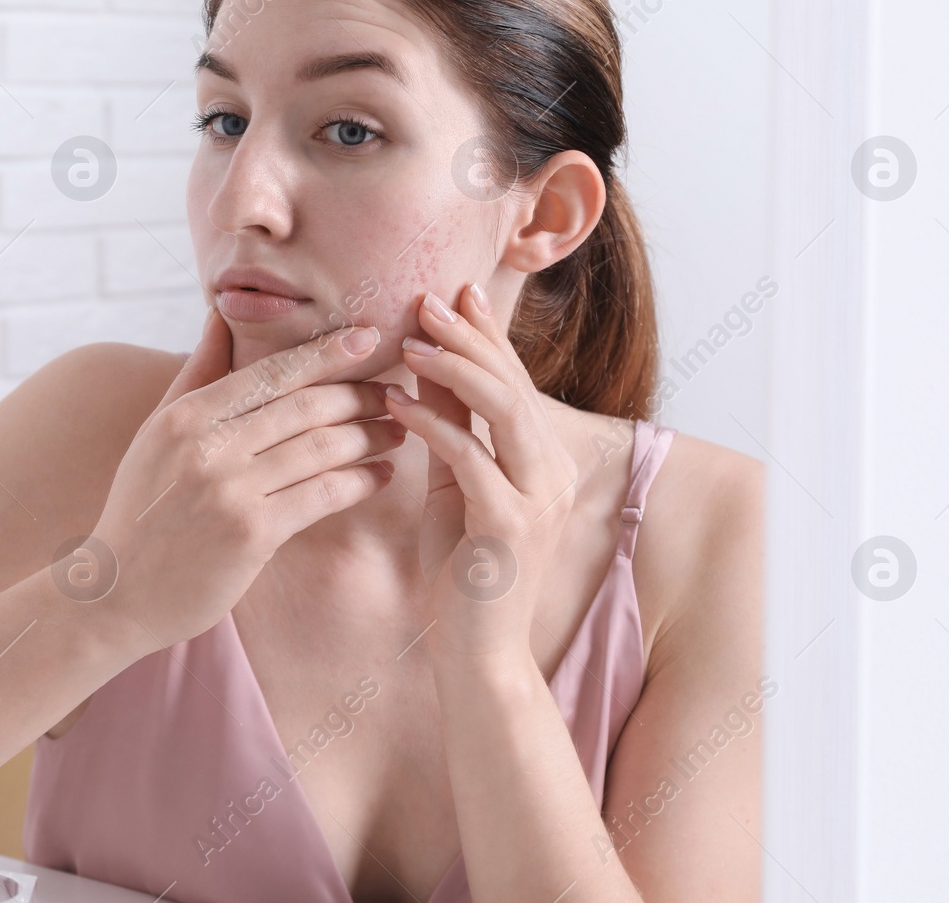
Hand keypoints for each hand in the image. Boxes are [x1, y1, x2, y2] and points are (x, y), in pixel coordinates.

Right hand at [85, 308, 404, 650]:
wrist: (116, 593)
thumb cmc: (141, 510)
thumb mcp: (156, 434)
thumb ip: (196, 374)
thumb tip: (221, 313)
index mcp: (186, 415)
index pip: (271, 372)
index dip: (326, 353)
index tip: (369, 338)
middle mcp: (207, 445)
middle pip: (305, 405)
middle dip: (360, 395)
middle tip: (396, 391)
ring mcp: (230, 489)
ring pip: (321, 447)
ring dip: (369, 436)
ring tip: (398, 431)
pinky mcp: (252, 533)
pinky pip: (322, 494)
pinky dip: (359, 482)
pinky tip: (379, 476)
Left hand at [380, 283, 579, 661]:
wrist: (479, 656)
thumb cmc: (462, 574)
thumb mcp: (455, 488)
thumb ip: (450, 431)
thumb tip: (424, 369)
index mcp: (542, 460)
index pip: (513, 382)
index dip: (485, 335)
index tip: (453, 292)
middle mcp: (551, 471)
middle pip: (512, 384)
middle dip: (469, 336)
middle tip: (426, 297)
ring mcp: (538, 497)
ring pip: (504, 409)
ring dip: (454, 368)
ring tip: (411, 340)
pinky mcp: (511, 525)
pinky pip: (471, 457)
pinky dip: (432, 424)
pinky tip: (396, 404)